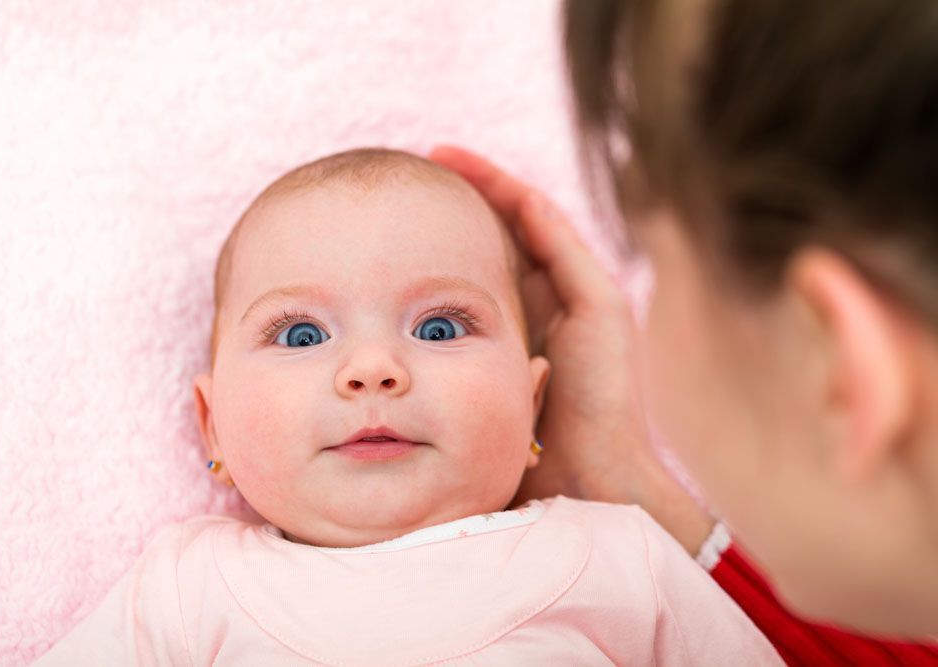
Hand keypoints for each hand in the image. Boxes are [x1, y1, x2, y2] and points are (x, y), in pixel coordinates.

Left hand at [429, 146, 714, 553]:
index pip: (485, 266)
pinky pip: (558, 240)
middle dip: (468, 201)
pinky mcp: (603, 305)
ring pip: (532, 226)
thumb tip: (371, 377)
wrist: (590, 489)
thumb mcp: (467, 413)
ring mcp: (583, 304)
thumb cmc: (525, 464)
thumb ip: (436, 387)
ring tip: (447, 157)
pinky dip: (524, 208)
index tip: (400, 212)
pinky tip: (489, 182)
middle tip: (421, 167)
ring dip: (492, 188)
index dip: (447, 235)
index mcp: (526, 332)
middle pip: (506, 236)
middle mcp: (555, 311)